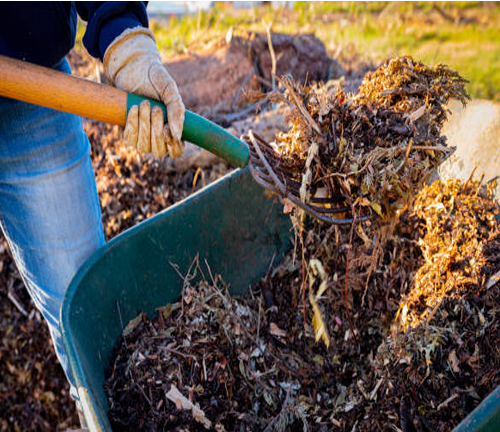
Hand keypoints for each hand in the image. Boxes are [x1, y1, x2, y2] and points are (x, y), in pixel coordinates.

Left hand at [103, 27, 184, 157]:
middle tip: (155, 108)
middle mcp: (158, 137)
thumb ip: (177, 111)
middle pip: (159, 151)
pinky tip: (134, 109)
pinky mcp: (128, 131)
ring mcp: (142, 136)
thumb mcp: (170, 91)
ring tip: (144, 104)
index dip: (173, 146)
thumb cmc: (155, 79)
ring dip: (144, 126)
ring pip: (143, 146)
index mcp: (173, 129)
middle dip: (156, 130)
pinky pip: (129, 139)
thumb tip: (178, 135)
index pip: (177, 151)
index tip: (166, 130)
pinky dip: (132, 124)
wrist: (132, 68)